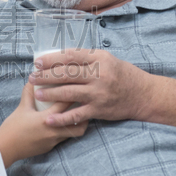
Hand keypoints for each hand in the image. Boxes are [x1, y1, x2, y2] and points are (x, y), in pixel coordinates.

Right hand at [0, 83, 87, 167]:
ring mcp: (54, 140)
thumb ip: (29, 93)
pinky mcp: (51, 147)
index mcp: (47, 118)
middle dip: (84, 111)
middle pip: (79, 121)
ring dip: (78, 122)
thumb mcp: (21, 108)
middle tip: (85, 102)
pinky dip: (68, 129)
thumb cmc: (12, 127)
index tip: (79, 86)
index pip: (67, 103)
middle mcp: (54, 130)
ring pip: (75, 132)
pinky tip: (64, 123)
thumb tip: (33, 80)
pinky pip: (65, 138)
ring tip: (78, 114)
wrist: (6, 149)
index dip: (74, 93)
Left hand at [28, 49, 155, 126]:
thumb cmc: (122, 74)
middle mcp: (99, 75)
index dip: (52, 59)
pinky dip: (62, 118)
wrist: (143, 95)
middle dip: (46, 75)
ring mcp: (98, 93)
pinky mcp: (99, 109)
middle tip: (32, 76)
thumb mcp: (107, 59)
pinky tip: (49, 119)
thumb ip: (87, 58)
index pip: (70, 56)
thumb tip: (62, 56)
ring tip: (36, 93)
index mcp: (99, 59)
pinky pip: (77, 115)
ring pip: (68, 93)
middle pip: (66, 74)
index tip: (38, 62)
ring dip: (50, 93)